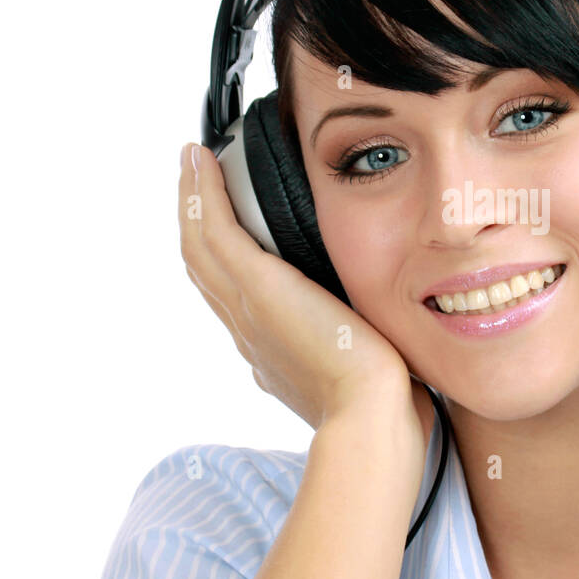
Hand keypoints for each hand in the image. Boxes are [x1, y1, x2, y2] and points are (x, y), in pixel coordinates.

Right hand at [178, 143, 434, 441]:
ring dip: (192, 200)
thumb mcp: (371, 364)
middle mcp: (251, 334)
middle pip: (206, 271)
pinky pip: (214, 232)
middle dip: (197, 225)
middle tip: (193, 184)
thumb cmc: (386, 403)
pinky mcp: (258, 290)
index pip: (237, 299)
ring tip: (192, 162)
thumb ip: (367, 342)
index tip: (228, 229)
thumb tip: (384, 331)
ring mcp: (248, 312)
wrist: (373, 416)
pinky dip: (202, 195)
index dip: (225, 262)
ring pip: (201, 247)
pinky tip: (201, 161)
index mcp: (275, 353)